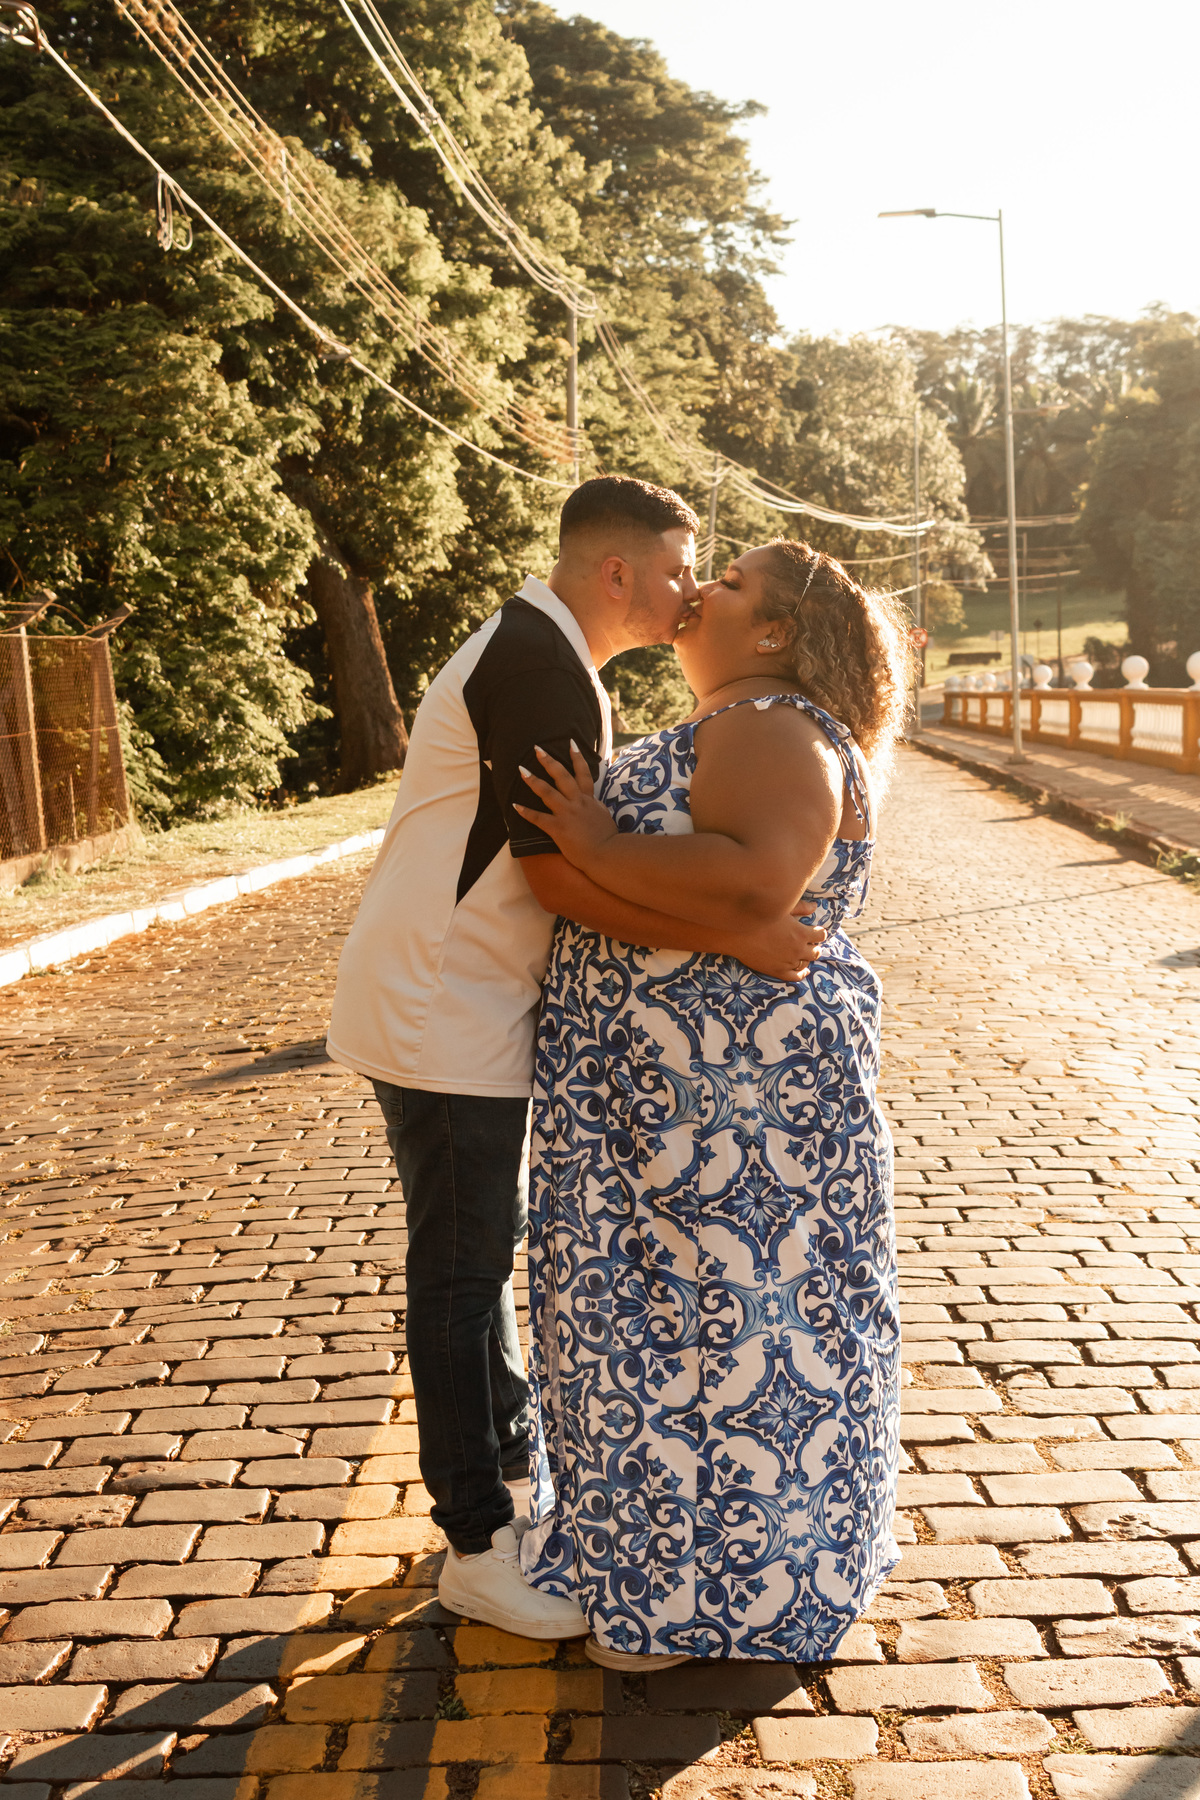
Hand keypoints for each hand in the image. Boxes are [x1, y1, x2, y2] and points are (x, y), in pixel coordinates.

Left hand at [513, 742, 617, 867]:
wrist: (608, 854)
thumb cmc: (608, 839)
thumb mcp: (604, 817)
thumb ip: (596, 807)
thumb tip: (595, 803)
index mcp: (588, 800)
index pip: (583, 773)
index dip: (577, 757)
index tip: (570, 743)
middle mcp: (577, 803)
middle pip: (562, 776)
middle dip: (549, 761)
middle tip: (537, 749)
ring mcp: (567, 814)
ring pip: (548, 792)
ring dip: (533, 781)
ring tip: (521, 770)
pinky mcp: (559, 829)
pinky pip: (539, 818)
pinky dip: (526, 812)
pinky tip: (514, 806)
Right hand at [728, 909, 825, 980]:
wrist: (736, 933)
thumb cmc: (758, 917)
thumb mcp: (782, 908)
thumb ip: (801, 907)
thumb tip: (815, 906)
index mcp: (802, 933)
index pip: (821, 935)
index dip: (819, 932)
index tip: (816, 931)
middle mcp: (798, 949)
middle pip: (816, 952)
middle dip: (815, 947)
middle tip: (811, 943)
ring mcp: (788, 962)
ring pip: (805, 964)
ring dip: (807, 959)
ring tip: (804, 954)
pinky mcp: (778, 971)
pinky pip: (795, 977)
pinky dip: (802, 974)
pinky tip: (804, 971)